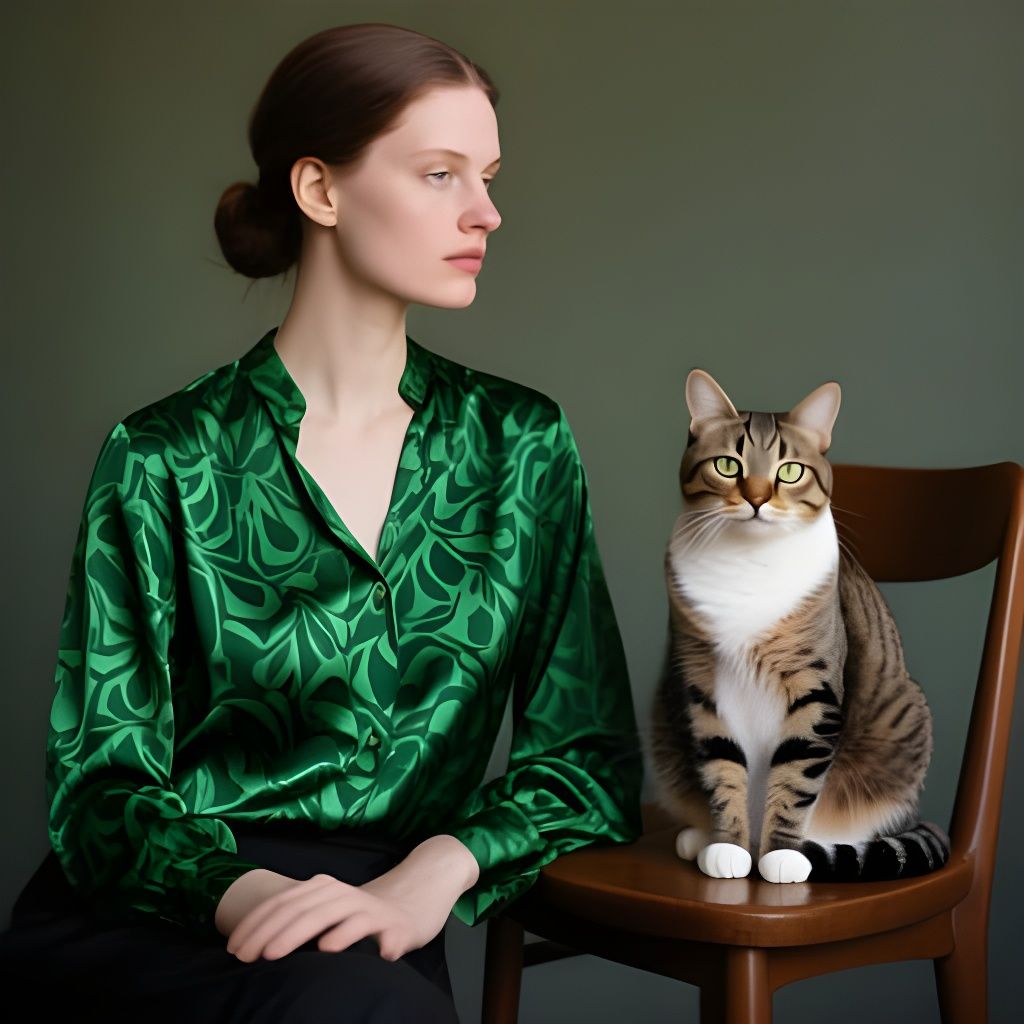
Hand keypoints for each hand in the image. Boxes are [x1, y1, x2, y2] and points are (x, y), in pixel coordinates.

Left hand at [223, 835, 478, 962]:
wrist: (415, 903)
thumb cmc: (361, 917)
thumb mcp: (328, 913)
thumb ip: (298, 921)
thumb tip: (252, 947)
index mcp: (321, 889)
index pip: (281, 903)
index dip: (254, 924)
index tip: (232, 949)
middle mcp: (340, 893)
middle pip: (298, 909)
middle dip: (267, 933)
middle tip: (246, 957)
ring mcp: (367, 907)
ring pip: (327, 915)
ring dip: (297, 934)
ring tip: (274, 954)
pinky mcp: (391, 924)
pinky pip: (367, 929)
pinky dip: (348, 938)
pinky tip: (329, 950)